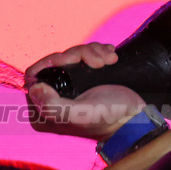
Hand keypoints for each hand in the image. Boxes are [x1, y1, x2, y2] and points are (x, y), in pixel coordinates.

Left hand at [24, 44, 145, 139]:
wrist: (135, 115)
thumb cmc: (108, 118)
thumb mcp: (80, 114)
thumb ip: (53, 107)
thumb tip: (34, 88)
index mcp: (43, 112)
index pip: (35, 75)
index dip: (53, 62)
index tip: (75, 60)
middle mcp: (52, 100)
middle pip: (54, 61)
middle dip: (77, 54)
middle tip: (98, 62)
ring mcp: (68, 88)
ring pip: (69, 55)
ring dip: (91, 52)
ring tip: (109, 60)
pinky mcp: (83, 79)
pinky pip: (82, 55)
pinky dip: (97, 51)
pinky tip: (110, 57)